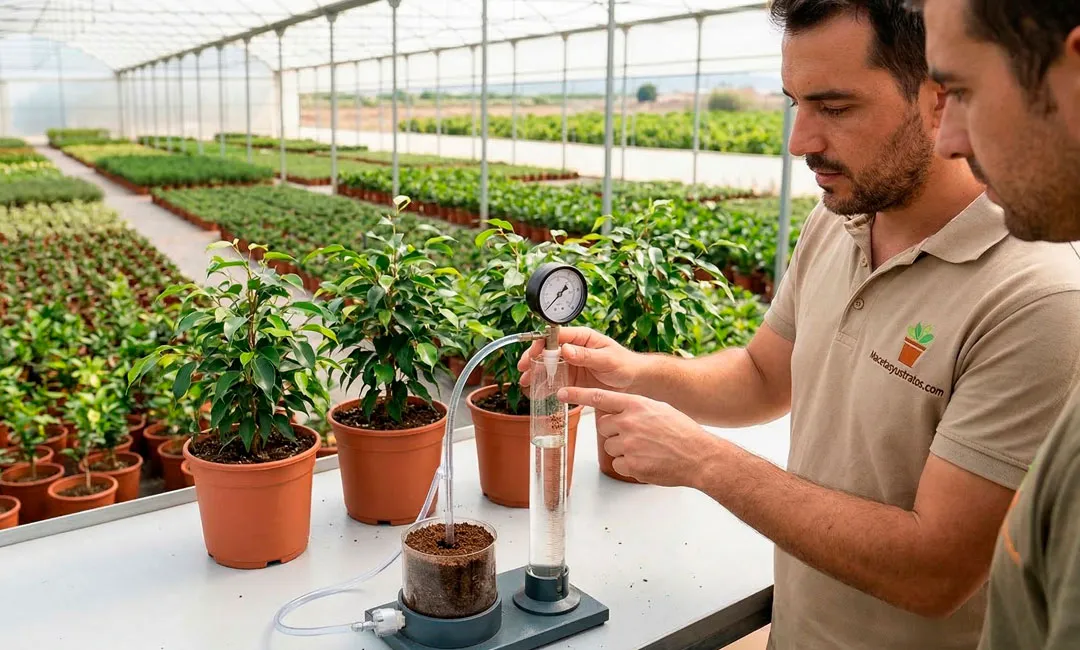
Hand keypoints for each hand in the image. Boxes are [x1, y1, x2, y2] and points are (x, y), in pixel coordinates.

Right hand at [518, 327, 641, 390]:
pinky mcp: (571, 379)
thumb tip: (565, 349)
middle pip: (546, 350)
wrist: (633, 381)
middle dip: (532, 358)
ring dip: (535, 373)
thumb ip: (586, 355)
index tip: (534, 352)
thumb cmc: (624, 364)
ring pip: (547, 366)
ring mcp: (571, 364)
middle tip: (523, 368)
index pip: (556, 336)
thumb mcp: (607, 359)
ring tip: (526, 381)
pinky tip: (536, 391)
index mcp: (582, 337)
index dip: (542, 343)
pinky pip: (554, 381)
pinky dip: (544, 386)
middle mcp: (573, 349)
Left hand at [558, 386, 723, 487]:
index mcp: (636, 404)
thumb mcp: (659, 409)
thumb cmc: (682, 433)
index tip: (561, 393)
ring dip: (623, 450)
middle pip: (604, 426)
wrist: (699, 457)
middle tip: (639, 436)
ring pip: (610, 446)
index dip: (578, 395)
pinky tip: (648, 461)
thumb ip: (635, 408)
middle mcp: (629, 422)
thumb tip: (618, 411)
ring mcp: (628, 444)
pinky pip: (619, 464)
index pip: (600, 397)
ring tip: (647, 449)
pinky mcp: (631, 464)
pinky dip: (630, 465)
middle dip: (616, 432)